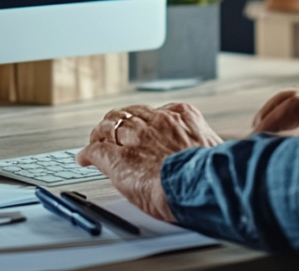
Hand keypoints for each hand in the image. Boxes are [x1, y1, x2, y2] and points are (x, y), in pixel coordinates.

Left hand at [77, 103, 223, 222]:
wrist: (202, 187)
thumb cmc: (213, 174)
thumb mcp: (214, 148)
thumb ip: (202, 142)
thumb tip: (205, 151)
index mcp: (182, 115)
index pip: (154, 111)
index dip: (143, 119)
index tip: (142, 126)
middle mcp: (156, 121)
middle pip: (128, 114)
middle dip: (118, 121)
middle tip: (111, 132)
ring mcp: (136, 137)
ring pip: (109, 126)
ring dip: (101, 134)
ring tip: (96, 142)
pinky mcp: (118, 158)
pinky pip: (96, 150)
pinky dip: (88, 154)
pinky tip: (84, 159)